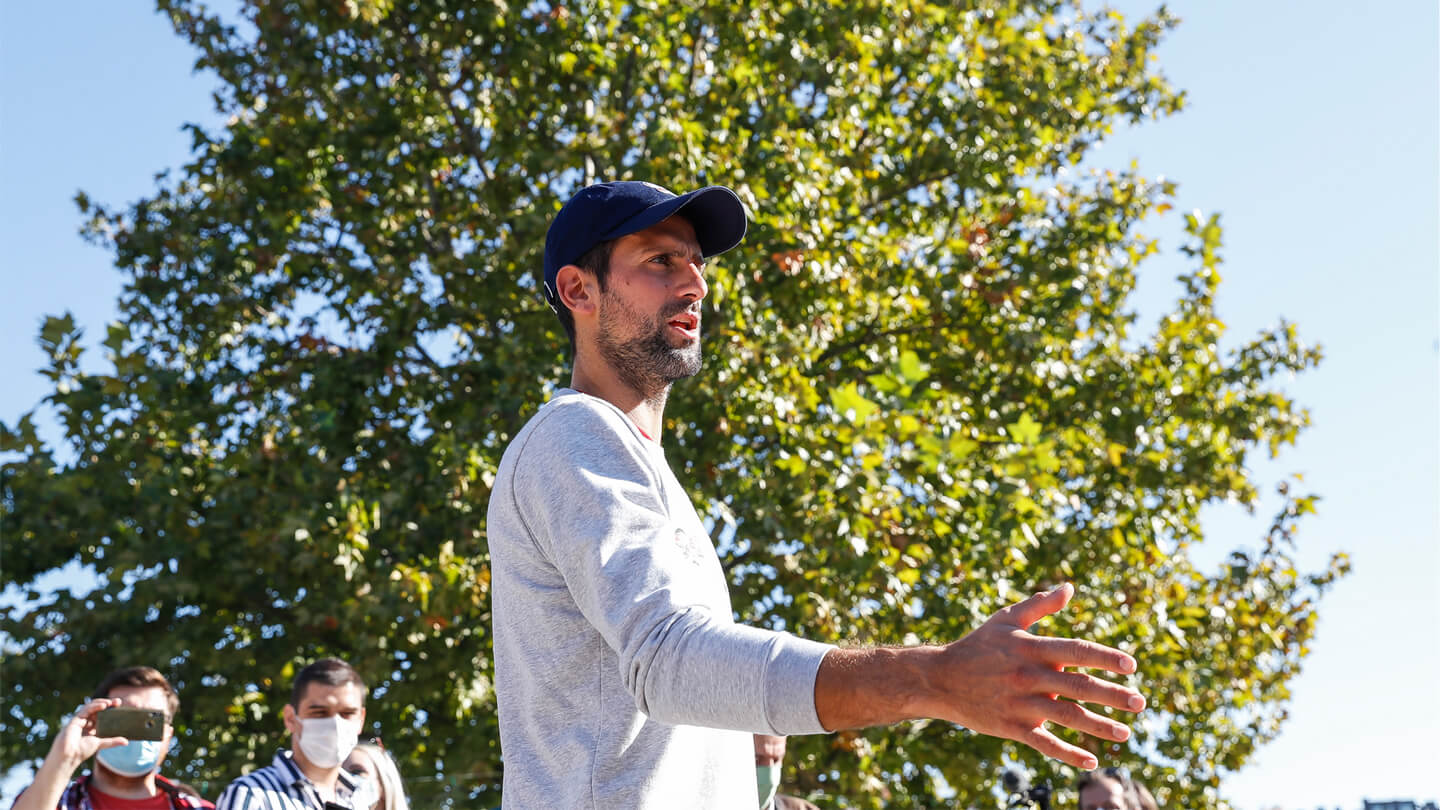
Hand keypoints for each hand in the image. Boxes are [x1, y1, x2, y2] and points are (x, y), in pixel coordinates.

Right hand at [47, 698, 129, 767]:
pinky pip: (84, 710)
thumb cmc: (82, 751)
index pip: (102, 714)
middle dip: (107, 703)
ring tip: (110, 703)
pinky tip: (103, 706)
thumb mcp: (101, 744)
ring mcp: (80, 720)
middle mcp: (86, 722)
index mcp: (91, 726)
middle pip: (97, 709)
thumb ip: (113, 741)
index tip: (120, 706)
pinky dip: (94, 706)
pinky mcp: (74, 720)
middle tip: (118, 702)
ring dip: (101, 703)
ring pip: (90, 707)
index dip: (110, 709)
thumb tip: (127, 742)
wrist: (69, 756)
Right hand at [922, 583, 1144, 768]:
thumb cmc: (978, 646)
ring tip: (1126, 734)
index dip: (1106, 658)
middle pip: (1079, 686)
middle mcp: (1029, 675)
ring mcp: (1021, 703)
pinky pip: (1044, 743)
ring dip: (1100, 726)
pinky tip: (1091, 761)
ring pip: (1068, 717)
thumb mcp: (1006, 620)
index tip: (1131, 666)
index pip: (1077, 651)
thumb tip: (1069, 587)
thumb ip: (1039, 605)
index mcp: (1031, 648)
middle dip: (1113, 695)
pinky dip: (1068, 753)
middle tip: (1140, 703)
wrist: (939, 678)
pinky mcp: (1012, 726)